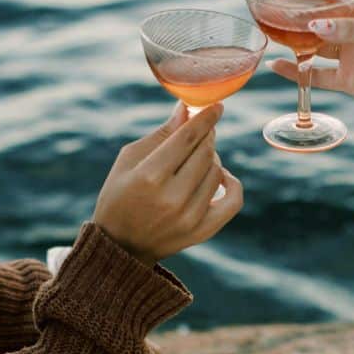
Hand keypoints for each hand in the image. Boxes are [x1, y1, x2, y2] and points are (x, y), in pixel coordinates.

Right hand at [93, 102, 242, 264]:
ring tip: (196, 158)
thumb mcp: (128, 160)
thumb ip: (161, 135)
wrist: (121, 246)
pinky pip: (233, 201)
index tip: (216, 106)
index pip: (187, 138)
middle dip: (205, 136)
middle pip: (205, 152)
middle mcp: (172, 198)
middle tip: (199, 132)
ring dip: (211, 158)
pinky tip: (220, 176)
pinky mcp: (202, 231)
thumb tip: (187, 110)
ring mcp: (190, 218)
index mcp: (149, 177)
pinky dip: (231, 184)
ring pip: (217, 172)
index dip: (205, 118)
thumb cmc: (119, 196)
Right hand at [266, 0, 353, 129]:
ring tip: (269, 27)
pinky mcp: (348, 79)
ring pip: (315, 39)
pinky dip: (297, 71)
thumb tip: (316, 25)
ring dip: (293, 34)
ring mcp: (352, 52)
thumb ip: (352, 28)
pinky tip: (278, 65)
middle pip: (321, 7)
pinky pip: (316, 74)